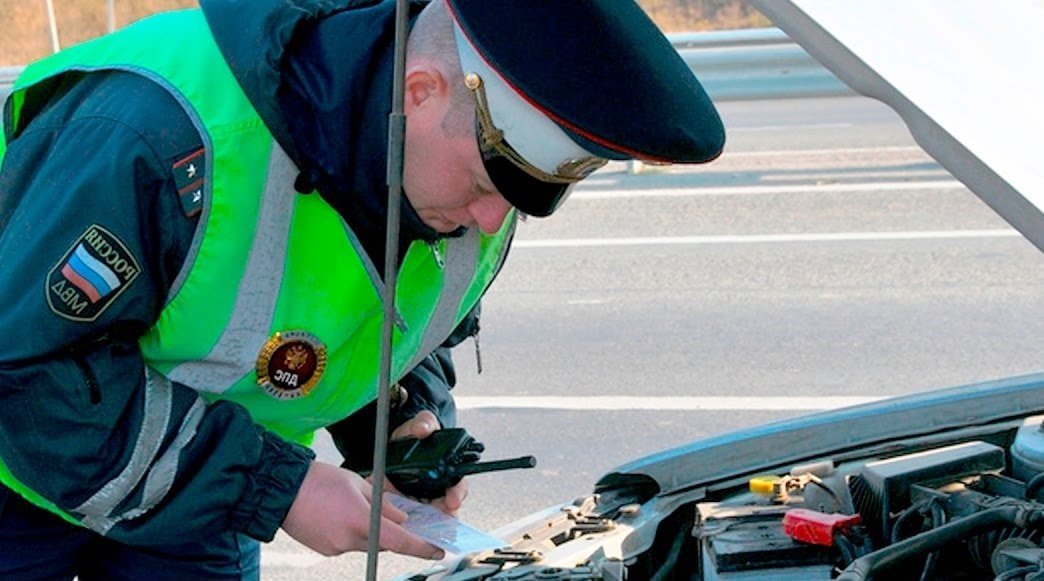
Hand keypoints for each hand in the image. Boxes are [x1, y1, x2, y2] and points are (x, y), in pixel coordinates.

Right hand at [281, 461, 442, 558]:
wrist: (280, 489)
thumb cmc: (317, 480)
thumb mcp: (358, 483)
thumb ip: (383, 503)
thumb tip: (400, 517)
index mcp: (361, 521)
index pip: (399, 541)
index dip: (421, 547)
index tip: (436, 550)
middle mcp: (349, 540)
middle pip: (382, 543)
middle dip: (390, 531)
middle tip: (391, 516)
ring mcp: (336, 547)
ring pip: (365, 544)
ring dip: (368, 530)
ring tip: (352, 507)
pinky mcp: (325, 549)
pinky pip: (348, 544)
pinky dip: (351, 532)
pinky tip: (339, 515)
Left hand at [389, 410, 469, 515]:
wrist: (399, 438)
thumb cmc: (416, 432)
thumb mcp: (423, 423)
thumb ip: (425, 423)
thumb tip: (422, 429)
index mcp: (447, 470)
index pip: (457, 487)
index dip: (457, 495)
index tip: (452, 501)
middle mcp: (436, 487)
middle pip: (444, 509)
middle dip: (441, 516)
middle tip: (436, 522)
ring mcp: (419, 497)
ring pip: (425, 516)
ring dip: (422, 522)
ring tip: (416, 526)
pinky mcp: (402, 501)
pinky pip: (403, 514)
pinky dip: (401, 518)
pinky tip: (396, 521)